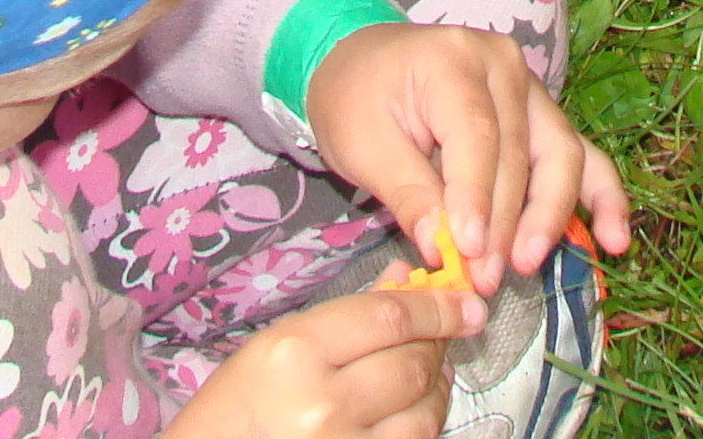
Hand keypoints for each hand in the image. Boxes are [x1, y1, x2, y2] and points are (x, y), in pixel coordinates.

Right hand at [171, 281, 481, 438]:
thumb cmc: (236, 407)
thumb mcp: (279, 347)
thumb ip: (348, 315)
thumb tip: (407, 278)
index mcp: (294, 353)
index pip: (388, 317)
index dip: (437, 306)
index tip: (467, 302)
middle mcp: (320, 404)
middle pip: (411, 363)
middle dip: (437, 345)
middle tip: (444, 335)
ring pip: (421, 413)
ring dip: (435, 391)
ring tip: (427, 377)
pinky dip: (421, 426)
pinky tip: (414, 412)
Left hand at [306, 21, 632, 293]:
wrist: (360, 62)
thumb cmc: (354, 98)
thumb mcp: (362, 144)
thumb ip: (406, 193)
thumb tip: (443, 250)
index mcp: (454, 59)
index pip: (477, 136)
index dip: (476, 200)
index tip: (468, 255)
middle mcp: (504, 66)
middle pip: (521, 152)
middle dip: (505, 224)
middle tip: (485, 279)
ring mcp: (529, 88)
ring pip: (561, 155)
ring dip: (551, 216)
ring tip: (529, 264)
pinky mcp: (540, 114)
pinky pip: (578, 154)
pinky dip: (600, 196)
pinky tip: (615, 238)